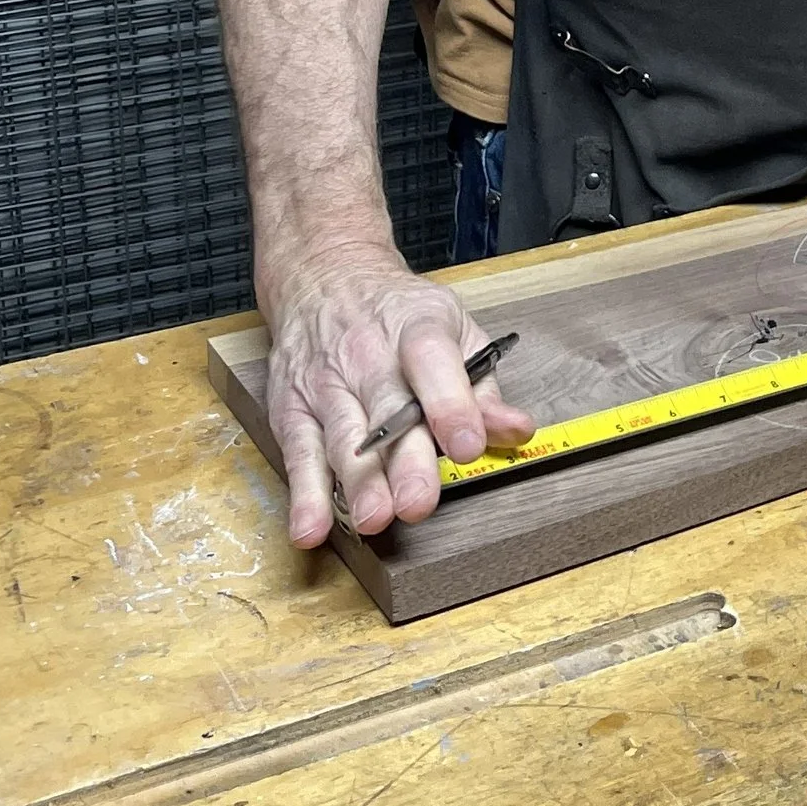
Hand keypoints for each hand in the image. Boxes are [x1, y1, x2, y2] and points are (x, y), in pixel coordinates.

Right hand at [263, 260, 533, 549]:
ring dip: (358, 483)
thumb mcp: (453, 328)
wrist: (324, 277)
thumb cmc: (398, 313)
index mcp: (416, 328)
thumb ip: (483, 385)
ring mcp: (325, 384)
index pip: (431, 360)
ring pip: (342, 439)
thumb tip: (515, 430)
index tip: (467, 446)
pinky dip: (303, 495)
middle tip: (419, 502)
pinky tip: (309, 528)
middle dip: (404, 461)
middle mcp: (366, 356)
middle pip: (387, 412)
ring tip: (374, 519)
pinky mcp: (291, 410)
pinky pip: (297, 456)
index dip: (450, 404)